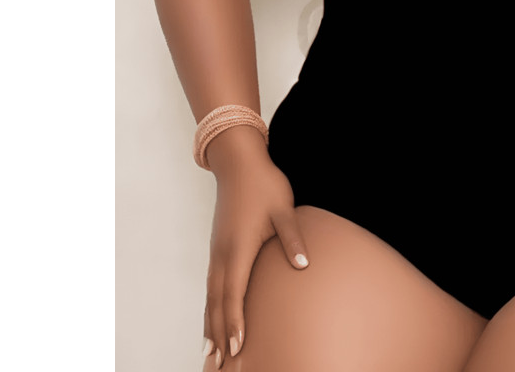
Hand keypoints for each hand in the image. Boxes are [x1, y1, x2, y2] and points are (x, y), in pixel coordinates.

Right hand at [202, 149, 308, 368]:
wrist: (238, 163)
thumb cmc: (264, 185)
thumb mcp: (284, 209)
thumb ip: (292, 239)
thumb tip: (304, 266)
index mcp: (238, 248)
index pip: (234, 294)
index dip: (234, 324)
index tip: (236, 350)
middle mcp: (222, 254)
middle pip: (218, 303)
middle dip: (219, 336)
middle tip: (221, 366)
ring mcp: (217, 251)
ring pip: (211, 296)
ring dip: (211, 326)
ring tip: (211, 356)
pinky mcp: (218, 247)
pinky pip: (211, 285)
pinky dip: (210, 308)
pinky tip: (213, 320)